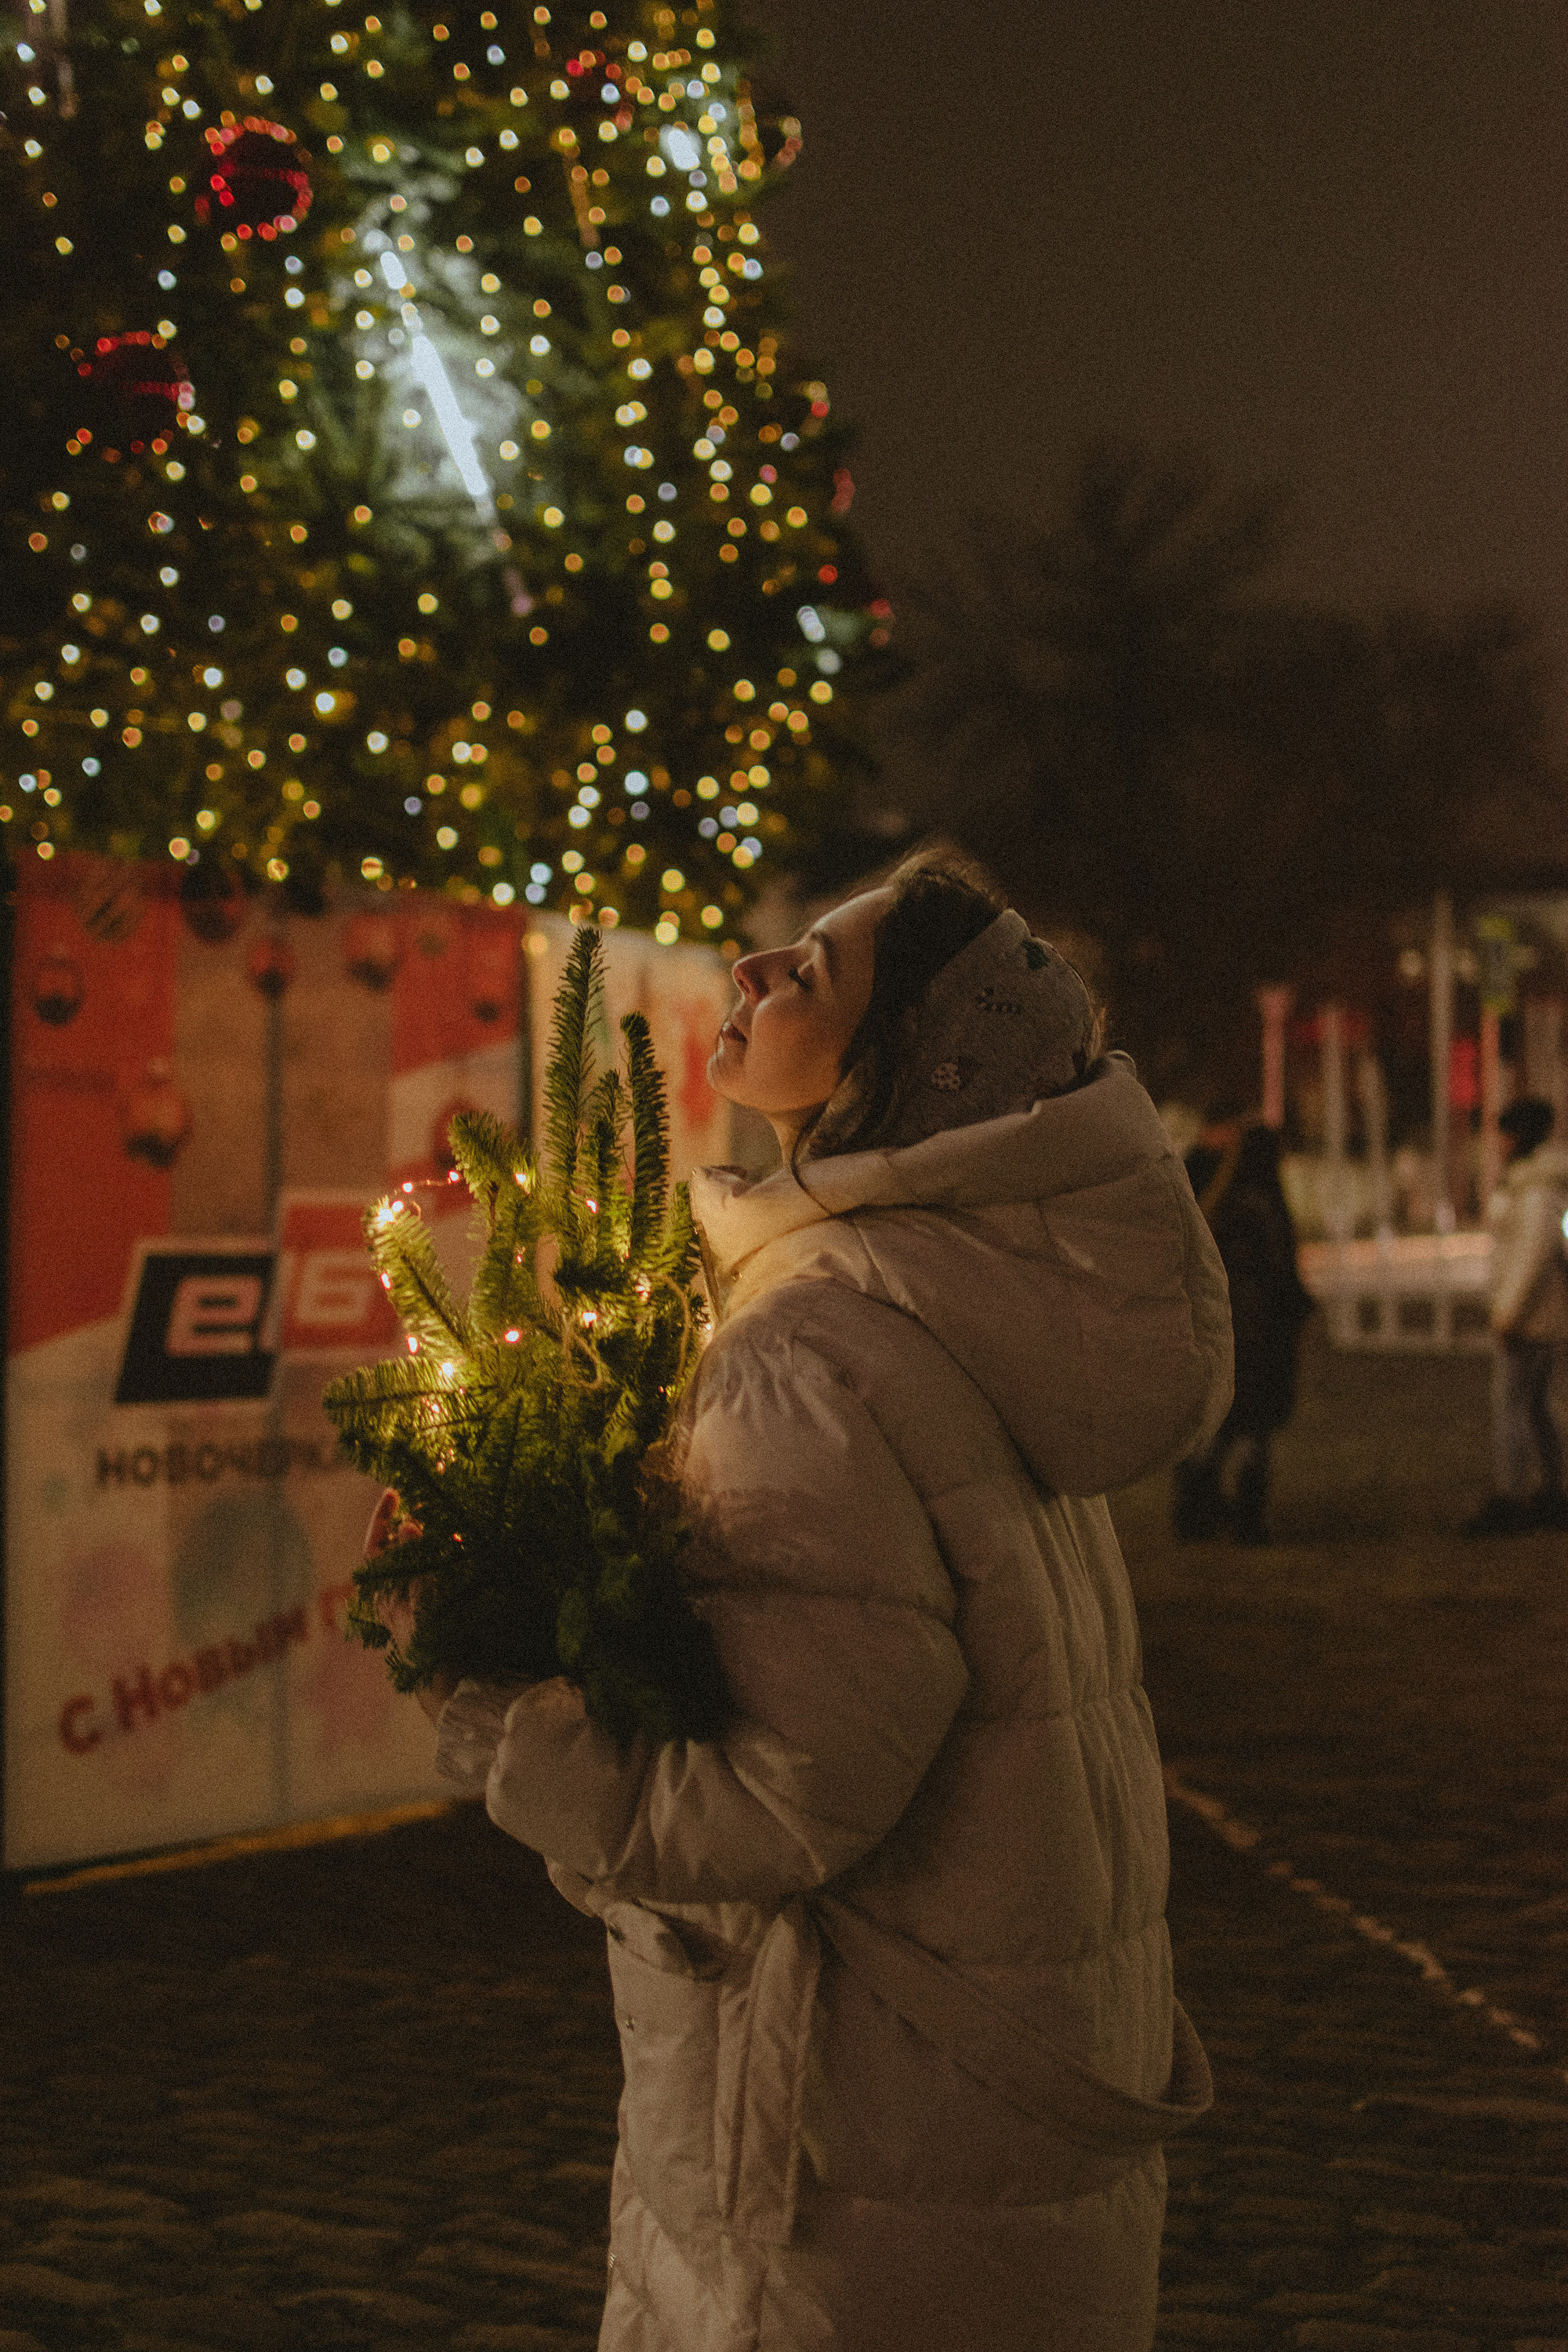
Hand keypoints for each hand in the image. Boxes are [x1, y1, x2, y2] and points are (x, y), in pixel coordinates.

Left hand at [362, 1488, 447, 1716]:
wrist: (449, 1676)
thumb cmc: (429, 1631)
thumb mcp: (418, 1586)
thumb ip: (413, 1554)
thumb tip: (408, 1525)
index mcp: (383, 1589)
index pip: (375, 1545)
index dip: (381, 1518)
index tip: (394, 1493)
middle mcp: (398, 1593)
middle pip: (402, 1550)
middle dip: (419, 1527)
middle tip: (437, 1508)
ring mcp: (420, 1601)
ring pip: (426, 1561)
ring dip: (441, 1542)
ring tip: (459, 1527)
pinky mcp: (441, 1607)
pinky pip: (443, 1575)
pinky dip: (454, 1559)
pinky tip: (470, 1550)